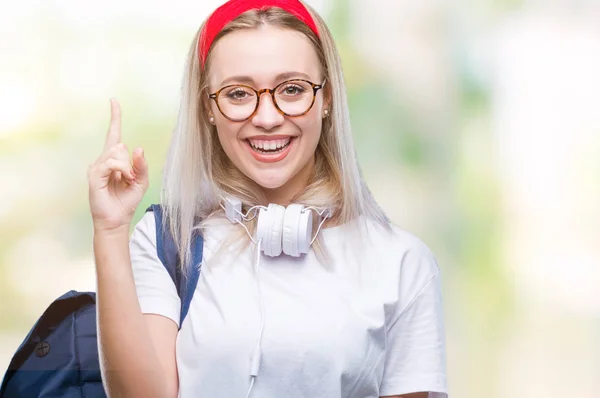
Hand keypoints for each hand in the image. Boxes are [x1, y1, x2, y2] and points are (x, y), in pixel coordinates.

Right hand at [88, 99, 148, 232]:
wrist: (117, 219)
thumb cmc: (127, 201)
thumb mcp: (142, 181)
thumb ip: (142, 165)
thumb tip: (137, 148)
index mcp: (114, 159)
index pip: (114, 134)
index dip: (115, 117)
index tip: (114, 101)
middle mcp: (103, 159)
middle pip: (120, 145)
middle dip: (130, 163)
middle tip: (129, 179)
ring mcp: (96, 166)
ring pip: (117, 153)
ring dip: (127, 168)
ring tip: (125, 181)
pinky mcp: (93, 175)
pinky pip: (111, 163)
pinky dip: (121, 170)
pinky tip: (122, 179)